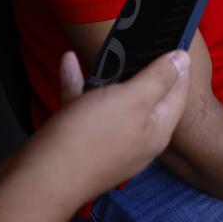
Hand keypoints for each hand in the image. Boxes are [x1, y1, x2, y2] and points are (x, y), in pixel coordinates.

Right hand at [27, 50, 189, 202]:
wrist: (38, 182)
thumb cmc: (89, 140)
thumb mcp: (132, 100)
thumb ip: (159, 79)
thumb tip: (184, 59)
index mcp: (157, 130)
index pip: (178, 92)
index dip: (179, 65)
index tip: (175, 38)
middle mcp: (136, 138)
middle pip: (146, 96)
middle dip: (143, 68)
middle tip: (141, 38)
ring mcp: (107, 141)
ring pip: (112, 100)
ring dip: (107, 74)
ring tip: (106, 48)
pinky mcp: (79, 142)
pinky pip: (84, 108)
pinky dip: (78, 85)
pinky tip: (68, 62)